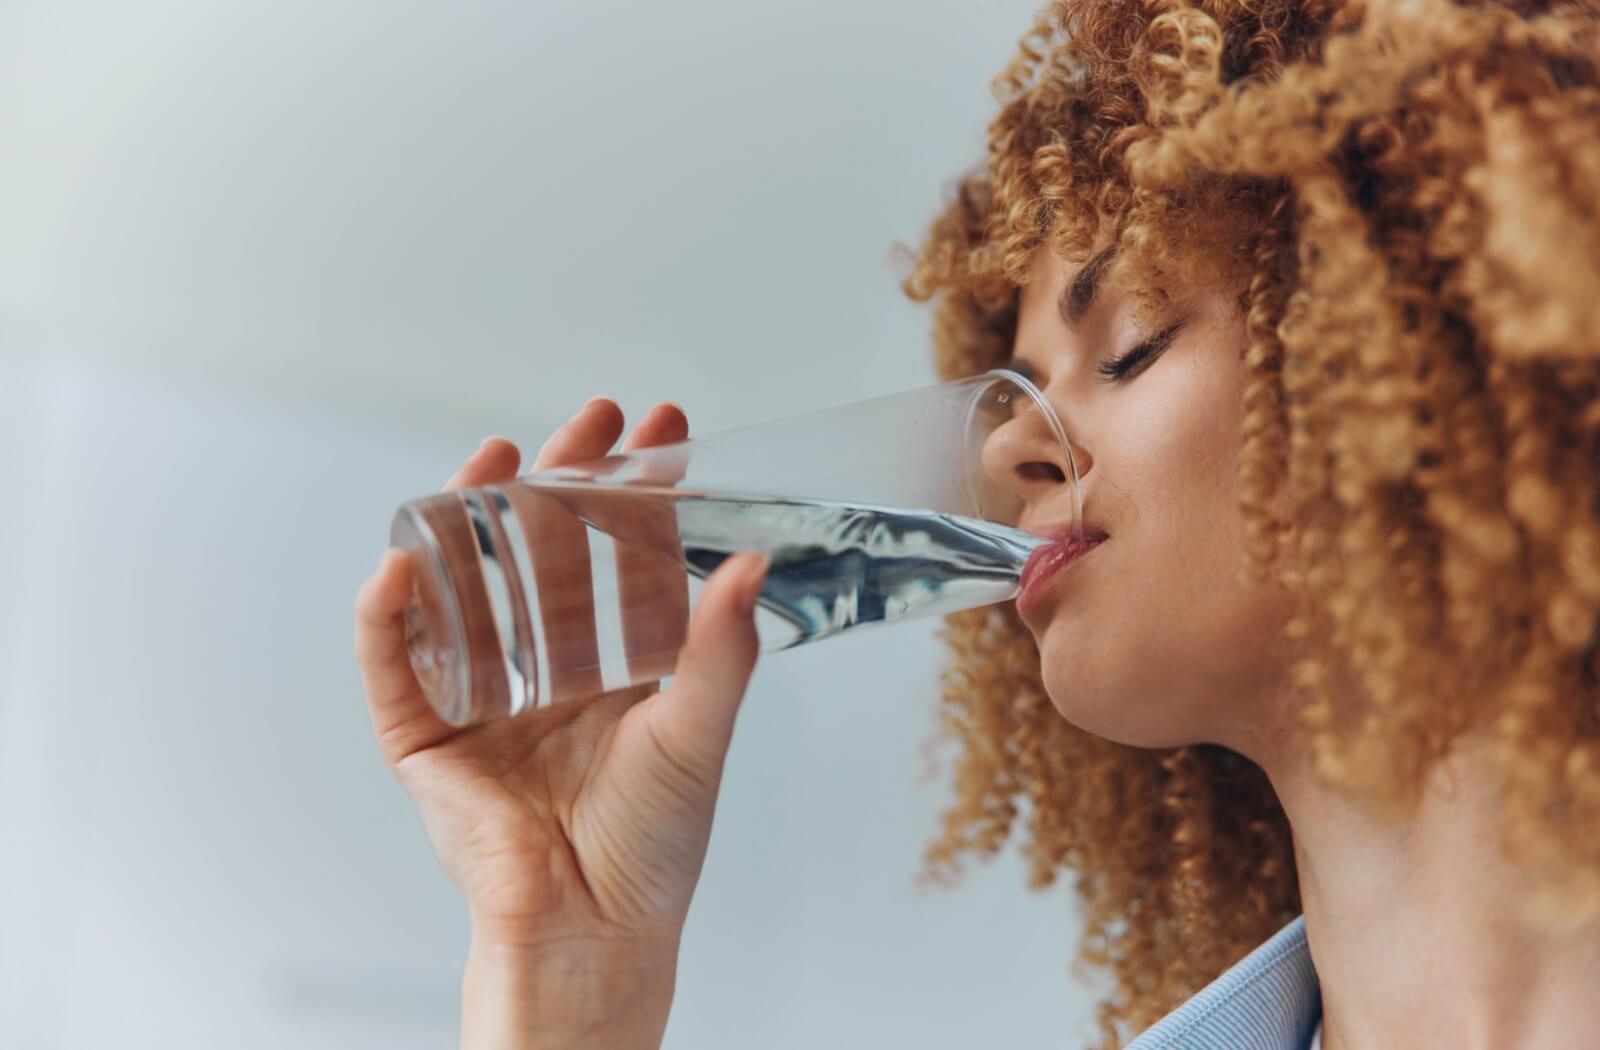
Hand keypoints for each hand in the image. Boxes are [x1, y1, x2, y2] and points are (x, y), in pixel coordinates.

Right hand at [353, 399, 769, 955]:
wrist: (592, 929)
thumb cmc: (652, 843)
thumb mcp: (695, 733)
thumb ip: (721, 652)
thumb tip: (754, 564)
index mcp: (612, 663)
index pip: (621, 552)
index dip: (637, 490)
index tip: (663, 428)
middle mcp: (544, 666)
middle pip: (540, 550)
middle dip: (560, 479)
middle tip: (587, 417)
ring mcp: (479, 692)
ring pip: (464, 583)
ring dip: (470, 516)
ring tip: (495, 456)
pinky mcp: (423, 734)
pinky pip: (391, 663)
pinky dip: (386, 614)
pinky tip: (403, 562)